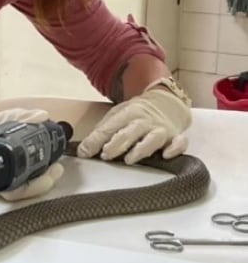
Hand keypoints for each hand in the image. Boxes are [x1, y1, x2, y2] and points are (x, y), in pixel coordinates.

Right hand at [0, 94, 64, 200]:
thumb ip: (14, 119)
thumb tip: (42, 116)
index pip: (15, 191)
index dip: (37, 185)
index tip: (53, 172)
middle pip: (18, 189)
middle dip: (40, 180)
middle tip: (57, 167)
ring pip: (13, 182)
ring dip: (33, 174)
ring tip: (48, 160)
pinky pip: (6, 170)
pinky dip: (20, 163)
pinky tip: (31, 153)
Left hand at [77, 81, 191, 164]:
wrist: (166, 102)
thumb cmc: (137, 114)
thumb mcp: (117, 116)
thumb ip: (101, 133)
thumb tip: (83, 151)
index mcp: (128, 114)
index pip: (110, 127)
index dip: (96, 140)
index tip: (85, 152)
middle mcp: (145, 121)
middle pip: (130, 132)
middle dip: (117, 144)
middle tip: (106, 155)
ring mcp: (162, 129)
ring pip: (153, 138)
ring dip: (141, 149)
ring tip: (129, 159)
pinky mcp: (176, 137)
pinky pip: (179, 143)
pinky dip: (175, 149)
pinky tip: (166, 155)